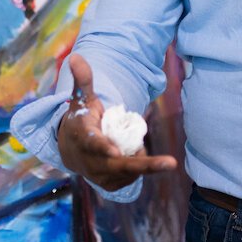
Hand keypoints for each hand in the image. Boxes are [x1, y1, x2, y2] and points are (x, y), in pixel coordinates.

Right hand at [56, 55, 177, 191]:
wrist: (70, 151)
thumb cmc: (81, 120)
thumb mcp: (82, 100)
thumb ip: (84, 80)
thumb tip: (76, 55)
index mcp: (83, 137)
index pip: (94, 143)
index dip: (104, 147)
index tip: (117, 151)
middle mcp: (90, 161)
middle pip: (120, 165)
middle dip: (146, 166)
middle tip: (171, 163)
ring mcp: (100, 176)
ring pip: (131, 170)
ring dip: (141, 157)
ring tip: (135, 144)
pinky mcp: (110, 185)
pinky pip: (133, 176)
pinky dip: (138, 166)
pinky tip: (132, 154)